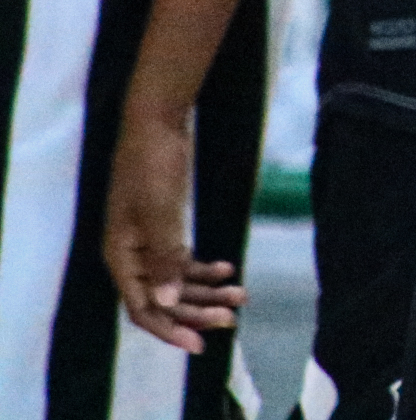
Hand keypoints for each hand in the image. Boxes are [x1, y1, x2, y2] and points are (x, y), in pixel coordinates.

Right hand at [106, 106, 244, 352]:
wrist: (157, 123)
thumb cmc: (153, 165)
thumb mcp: (160, 212)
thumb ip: (164, 257)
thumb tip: (165, 304)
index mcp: (121, 257)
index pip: (142, 308)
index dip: (170, 329)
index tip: (201, 344)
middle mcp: (131, 255)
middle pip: (163, 299)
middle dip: (196, 312)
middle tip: (232, 319)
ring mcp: (148, 242)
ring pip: (176, 281)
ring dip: (206, 291)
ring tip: (241, 295)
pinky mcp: (165, 227)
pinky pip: (182, 260)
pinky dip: (204, 268)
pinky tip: (229, 269)